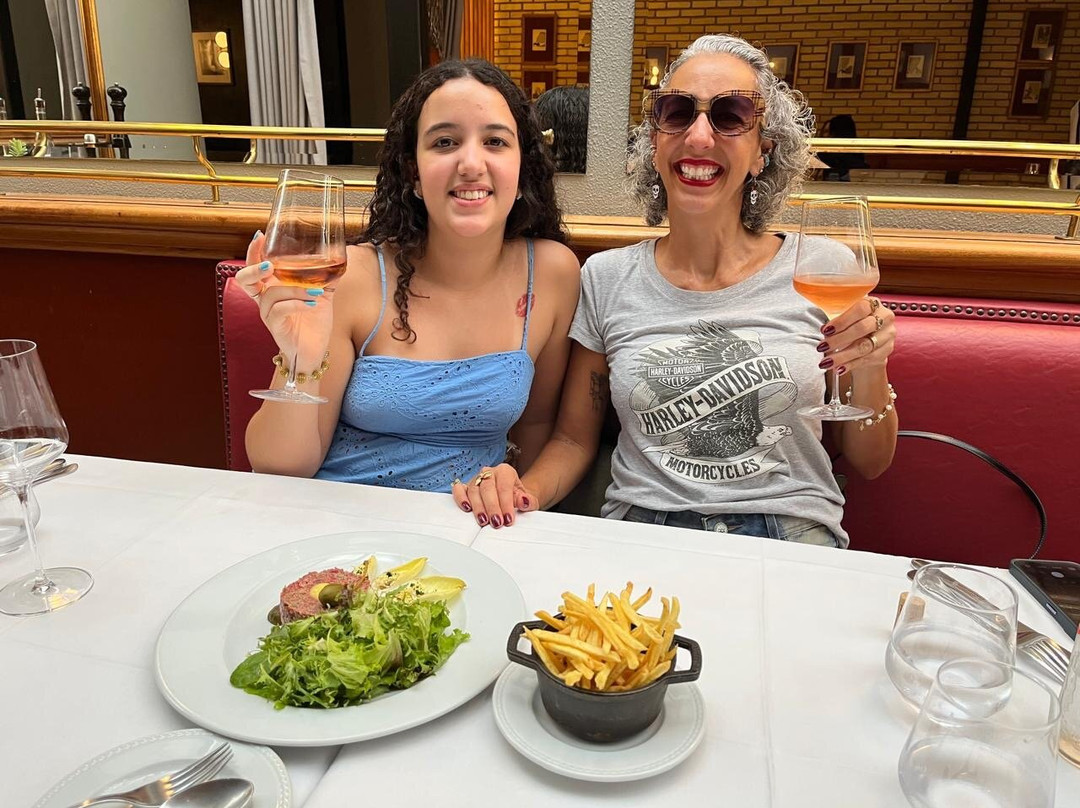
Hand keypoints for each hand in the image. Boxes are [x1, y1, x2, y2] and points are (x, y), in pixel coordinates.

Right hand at [233, 232, 336, 370]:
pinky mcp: (276, 327)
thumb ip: (327, 277)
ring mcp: (269, 314)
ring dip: (293, 289)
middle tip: (270, 264)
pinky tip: (312, 303)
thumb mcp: (322, 295)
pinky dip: (296, 304)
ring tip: (315, 291)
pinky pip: (279, 311)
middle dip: (254, 268)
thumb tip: (341, 257)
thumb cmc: (313, 323)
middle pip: (246, 280)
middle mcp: (266, 300)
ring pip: (271, 294)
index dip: (253, 252)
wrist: (314, 351)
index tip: (260, 236)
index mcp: (273, 288)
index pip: (255, 267)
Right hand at [451, 464, 537, 528]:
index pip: (504, 487)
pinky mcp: (466, 487)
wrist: (512, 496)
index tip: (508, 519)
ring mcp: (476, 479)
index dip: (506, 504)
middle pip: (487, 488)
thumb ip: (529, 501)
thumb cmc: (518, 498)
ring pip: (474, 490)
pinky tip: (466, 508)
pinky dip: (461, 498)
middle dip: (492, 507)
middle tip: (496, 523)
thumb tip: (524, 502)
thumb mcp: (529, 500)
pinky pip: (459, 489)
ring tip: (484, 521)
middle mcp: (489, 472)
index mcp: (505, 471)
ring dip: (478, 507)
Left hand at [818, 295, 895, 374]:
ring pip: (864, 346)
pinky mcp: (887, 350)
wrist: (869, 339)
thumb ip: (835, 319)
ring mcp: (888, 334)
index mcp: (873, 303)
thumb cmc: (853, 324)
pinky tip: (839, 368)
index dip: (842, 320)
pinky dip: (851, 364)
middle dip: (839, 339)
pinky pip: (868, 359)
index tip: (825, 331)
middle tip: (822, 347)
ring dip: (843, 355)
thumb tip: (823, 329)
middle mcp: (884, 316)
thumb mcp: (844, 317)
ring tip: (827, 362)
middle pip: (862, 328)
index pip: (860, 309)